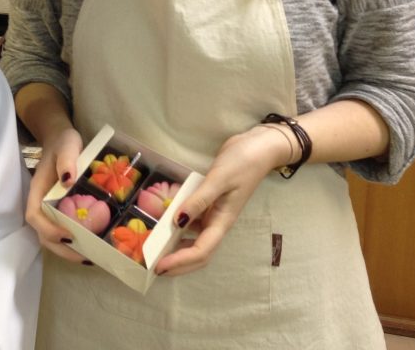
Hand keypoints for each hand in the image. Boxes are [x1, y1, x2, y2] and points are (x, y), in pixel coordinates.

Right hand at [24, 127, 84, 262]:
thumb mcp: (67, 145)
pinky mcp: (60, 210)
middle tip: (85, 257)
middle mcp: (40, 203)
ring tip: (90, 257)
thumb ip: (66, 160)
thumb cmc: (63, 142)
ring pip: (51, 237)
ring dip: (67, 250)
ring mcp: (49, 208)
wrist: (61, 140)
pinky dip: (74, 243)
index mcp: (38, 189)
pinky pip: (62, 230)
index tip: (68, 234)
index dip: (48, 229)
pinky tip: (91, 246)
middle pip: (42, 234)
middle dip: (61, 248)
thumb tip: (68, 180)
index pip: (34, 215)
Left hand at [154, 125, 287, 276]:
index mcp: (223, 221)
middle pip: (199, 253)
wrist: (259, 147)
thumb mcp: (219, 179)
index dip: (180, 262)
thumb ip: (199, 200)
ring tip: (157, 251)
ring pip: (195, 240)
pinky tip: (166, 225)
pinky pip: (193, 223)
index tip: (159, 266)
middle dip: (178, 264)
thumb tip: (178, 221)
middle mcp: (218, 222)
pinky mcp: (211, 203)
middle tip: (155, 268)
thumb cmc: (242, 162)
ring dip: (178, 249)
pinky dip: (180, 229)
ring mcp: (215, 214)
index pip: (201, 251)